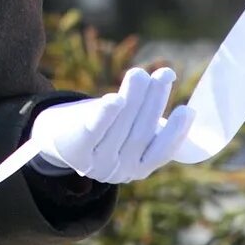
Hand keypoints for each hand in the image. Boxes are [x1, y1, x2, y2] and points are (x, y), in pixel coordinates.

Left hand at [31, 66, 192, 184]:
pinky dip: (106, 114)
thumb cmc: (102, 128)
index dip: (176, 133)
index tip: (188, 109)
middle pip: (140, 134)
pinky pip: (94, 130)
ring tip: (141, 73)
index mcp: (137, 168)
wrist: (56, 137)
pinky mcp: (75, 149)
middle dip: (154, 102)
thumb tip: (183, 104)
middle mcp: (118, 171)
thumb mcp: (127, 133)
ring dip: (134, 97)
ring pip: (120, 127)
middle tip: (164, 74)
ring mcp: (95, 163)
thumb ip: (151, 124)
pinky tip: (115, 98)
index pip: (160, 153)